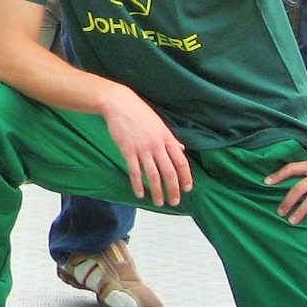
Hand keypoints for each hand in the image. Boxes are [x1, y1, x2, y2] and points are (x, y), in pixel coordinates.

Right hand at [99, 88, 192, 206]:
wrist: (119, 103)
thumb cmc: (139, 112)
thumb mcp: (159, 124)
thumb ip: (171, 139)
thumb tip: (181, 150)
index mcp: (167, 138)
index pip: (181, 162)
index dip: (186, 178)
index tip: (187, 189)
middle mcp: (157, 145)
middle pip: (169, 172)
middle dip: (173, 189)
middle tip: (174, 201)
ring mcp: (142, 148)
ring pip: (153, 175)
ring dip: (157, 191)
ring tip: (158, 202)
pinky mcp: (127, 150)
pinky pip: (135, 171)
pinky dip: (137, 184)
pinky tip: (139, 194)